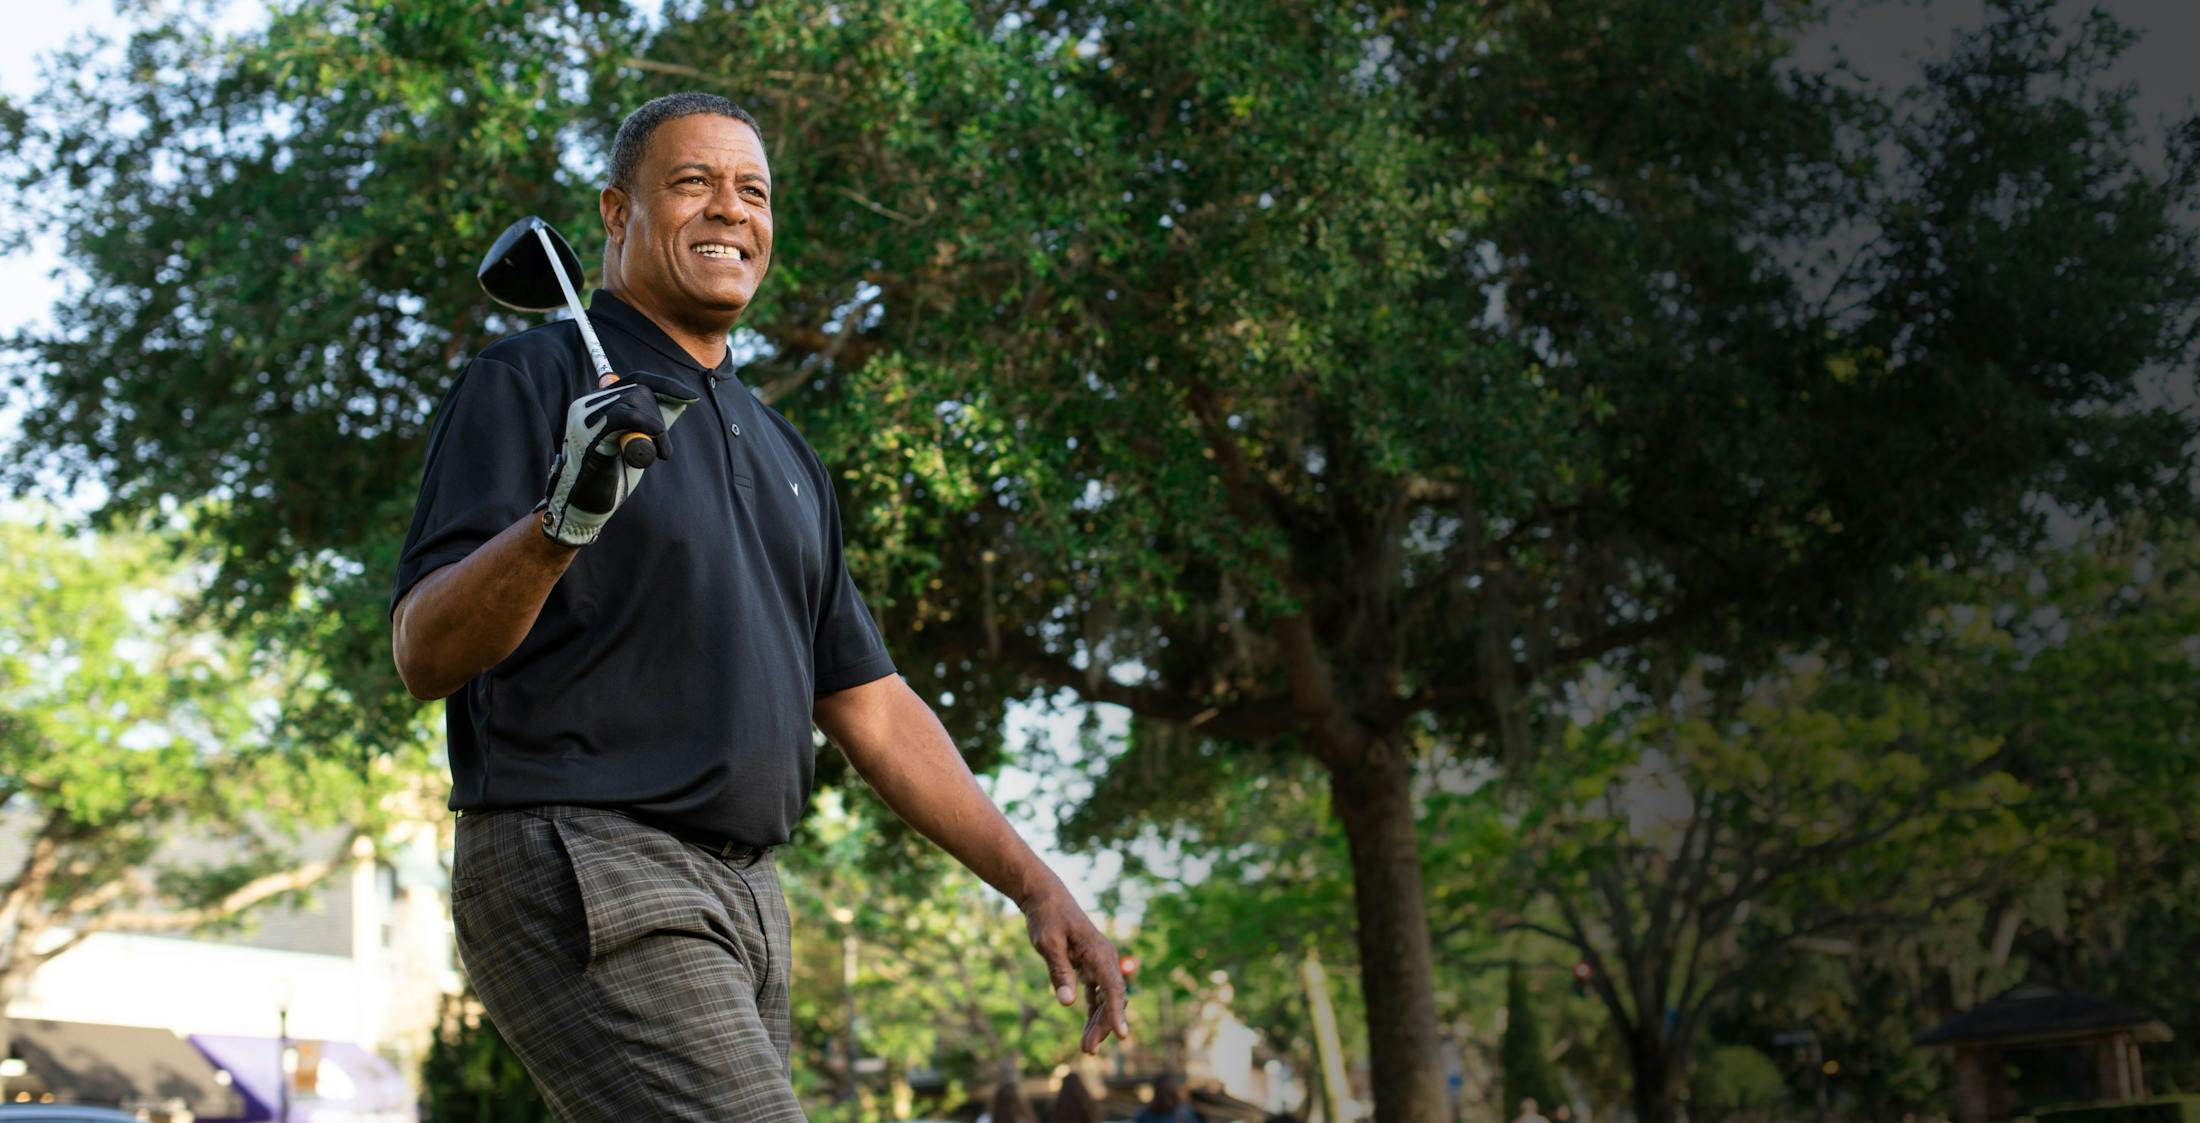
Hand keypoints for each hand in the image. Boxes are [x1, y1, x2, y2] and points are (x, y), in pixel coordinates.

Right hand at [537, 370, 698, 545]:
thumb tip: (677, 402)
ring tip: (659, 453)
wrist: (584, 505)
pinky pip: (626, 415)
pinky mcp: (589, 432)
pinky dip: (649, 427)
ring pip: (635, 399)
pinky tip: (657, 449)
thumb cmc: (611, 477)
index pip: (635, 380)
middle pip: (638, 389)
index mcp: (595, 404)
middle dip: (660, 415)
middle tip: (662, 446)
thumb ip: (646, 423)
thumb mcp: (632, 442)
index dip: (665, 385)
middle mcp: (586, 405)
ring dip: (658, 427)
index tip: (691, 397)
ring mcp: (585, 416)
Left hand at [1021, 886, 1128, 1054]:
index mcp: (1098, 951)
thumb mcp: (1048, 943)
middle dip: (1103, 1025)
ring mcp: (1099, 963)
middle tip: (1087, 1050)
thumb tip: (1067, 1003)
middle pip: (1111, 998)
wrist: (1044, 898)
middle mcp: (1104, 958)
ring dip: (1098, 1022)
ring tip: (1086, 1047)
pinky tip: (1088, 1030)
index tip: (1122, 1035)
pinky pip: (1097, 993)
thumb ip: (1059, 972)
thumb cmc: (1047, 917)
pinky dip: (1093, 1011)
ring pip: (1106, 999)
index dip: (1117, 1013)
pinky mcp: (1090, 966)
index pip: (1113, 987)